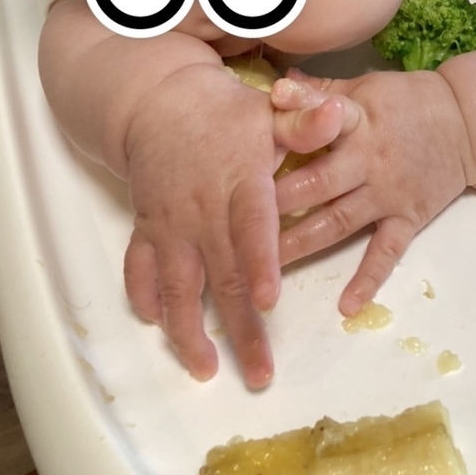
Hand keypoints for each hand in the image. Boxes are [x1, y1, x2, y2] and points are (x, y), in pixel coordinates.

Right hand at [122, 63, 345, 384]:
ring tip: (206, 369)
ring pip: (176, 285)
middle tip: (259, 373)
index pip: (250, 226)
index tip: (267, 301)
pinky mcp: (146, 228)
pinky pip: (138, 270)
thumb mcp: (270, 112)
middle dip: (239, 328)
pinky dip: (145, 299)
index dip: (258, 263)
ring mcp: (170, 223)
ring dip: (188, 331)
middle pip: (221, 275)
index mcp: (240, 182)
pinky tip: (158, 326)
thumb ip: (305, 124)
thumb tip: (336, 114)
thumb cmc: (229, 113)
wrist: (161, 101)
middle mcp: (202, 209)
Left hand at [270, 68, 475, 315]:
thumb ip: (321, 91)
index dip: (292, 126)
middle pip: (319, 181)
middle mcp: (370, 158)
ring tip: (266, 267)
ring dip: (303, 243)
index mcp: (358, 119)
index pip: (323, 119)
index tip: (257, 138)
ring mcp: (388, 192)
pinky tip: (346, 306)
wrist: (467, 123)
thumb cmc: (407, 101)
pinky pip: (387, 252)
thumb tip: (275, 85)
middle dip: (279, 201)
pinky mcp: (408, 218)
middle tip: (236, 223)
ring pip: (339, 221)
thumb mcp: (365, 86)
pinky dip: (369, 279)